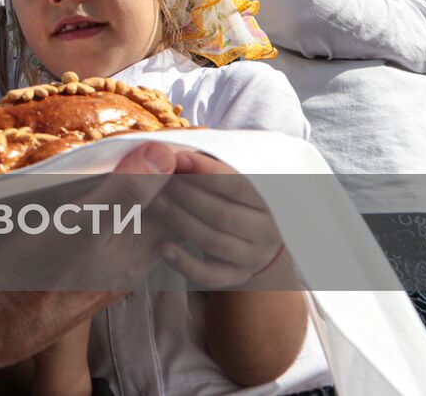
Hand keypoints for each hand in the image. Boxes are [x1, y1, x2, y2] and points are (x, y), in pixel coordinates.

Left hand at [156, 152, 284, 288]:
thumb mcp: (226, 174)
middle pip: (223, 214)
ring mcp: (252, 256)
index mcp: (271, 198)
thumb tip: (171, 149)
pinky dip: (187, 264)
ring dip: (180, 221)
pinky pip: (211, 275)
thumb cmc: (224, 191)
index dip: (209, 172)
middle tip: (159, 179)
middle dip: (187, 194)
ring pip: (214, 241)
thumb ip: (208, 162)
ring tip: (154, 202)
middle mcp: (268, 230)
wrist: (237, 236)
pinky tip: (164, 248)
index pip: (241, 185)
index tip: (179, 158)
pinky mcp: (234, 277)